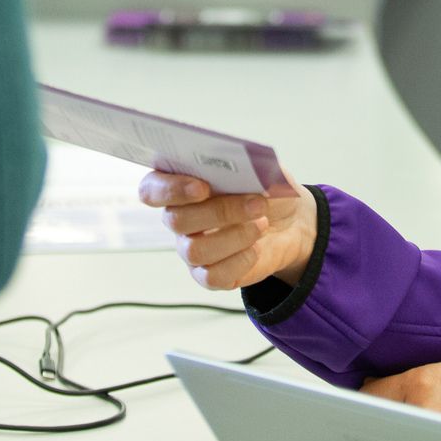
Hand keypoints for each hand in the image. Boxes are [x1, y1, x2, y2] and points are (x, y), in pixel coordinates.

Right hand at [138, 168, 316, 290]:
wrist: (289, 224)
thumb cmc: (265, 191)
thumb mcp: (260, 170)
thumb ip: (244, 164)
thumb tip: (240, 165)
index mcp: (180, 186)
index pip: (151, 189)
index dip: (170, 190)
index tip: (202, 187)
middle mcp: (178, 219)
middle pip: (176, 221)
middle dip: (221, 211)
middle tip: (257, 203)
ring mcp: (190, 249)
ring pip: (194, 251)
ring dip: (234, 236)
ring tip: (262, 224)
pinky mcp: (207, 275)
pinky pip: (212, 276)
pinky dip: (239, 261)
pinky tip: (256, 248)